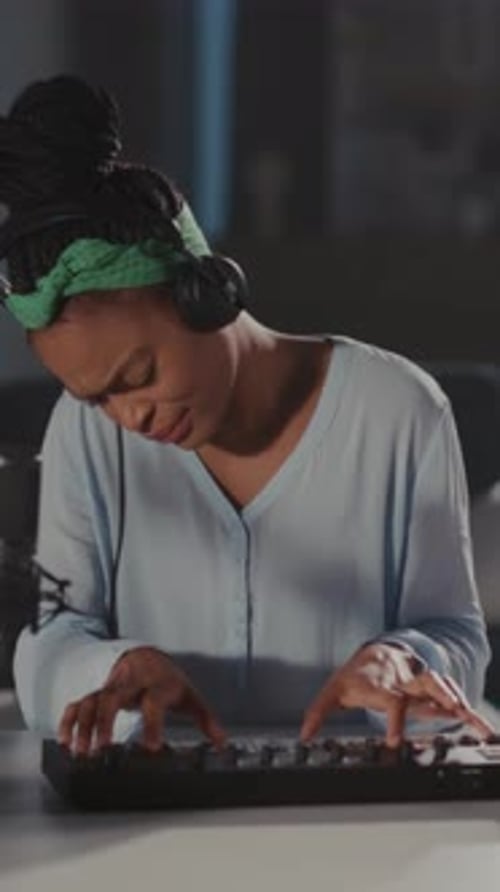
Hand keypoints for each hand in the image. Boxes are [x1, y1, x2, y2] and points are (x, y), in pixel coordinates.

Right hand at [58, 646, 225, 754]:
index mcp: (157, 685)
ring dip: (85, 726)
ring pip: (92, 701)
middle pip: (114, 697)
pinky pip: (79, 703)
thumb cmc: (167, 681)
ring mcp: (112, 688)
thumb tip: (223, 742)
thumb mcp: (189, 697)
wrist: (145, 657)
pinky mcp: (97, 694)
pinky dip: (70, 720)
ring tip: (82, 753)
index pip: (154, 701)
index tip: (150, 747)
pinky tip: (66, 741)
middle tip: (104, 749)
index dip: (153, 724)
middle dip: (106, 722)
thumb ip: (206, 719)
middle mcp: (131, 684)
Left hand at [300, 642, 493, 746]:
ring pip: (443, 686)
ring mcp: (419, 681)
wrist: (375, 652)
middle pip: (426, 685)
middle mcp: (404, 680)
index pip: (391, 700)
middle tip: (457, 713)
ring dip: (460, 701)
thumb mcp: (333, 691)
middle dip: (442, 698)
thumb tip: (304, 735)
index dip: (393, 719)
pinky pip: (451, 692)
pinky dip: (466, 706)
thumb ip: (318, 712)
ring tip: (478, 723)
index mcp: (381, 684)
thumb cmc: (354, 676)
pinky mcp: (429, 685)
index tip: (394, 741)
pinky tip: (479, 723)